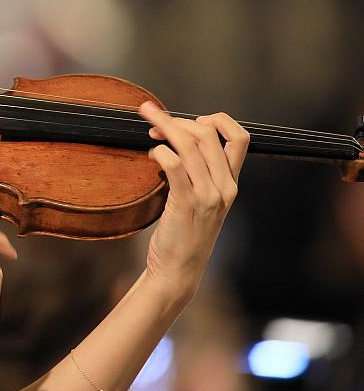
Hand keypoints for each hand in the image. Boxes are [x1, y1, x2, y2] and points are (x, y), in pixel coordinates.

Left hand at [139, 101, 249, 298]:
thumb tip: (177, 140)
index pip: (240, 138)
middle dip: (178, 120)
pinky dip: (160, 151)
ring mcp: (207, 196)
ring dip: (164, 127)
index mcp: (231, 184)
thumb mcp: (203, 202)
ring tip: (149, 128)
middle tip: (155, 122)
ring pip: (189, 144)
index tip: (193, 119)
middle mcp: (224, 187)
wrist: (179, 271)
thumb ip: (199, 173)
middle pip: (209, 133)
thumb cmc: (185, 234)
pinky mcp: (186, 203)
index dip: (218, 120)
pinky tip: (152, 154)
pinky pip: (174, 164)